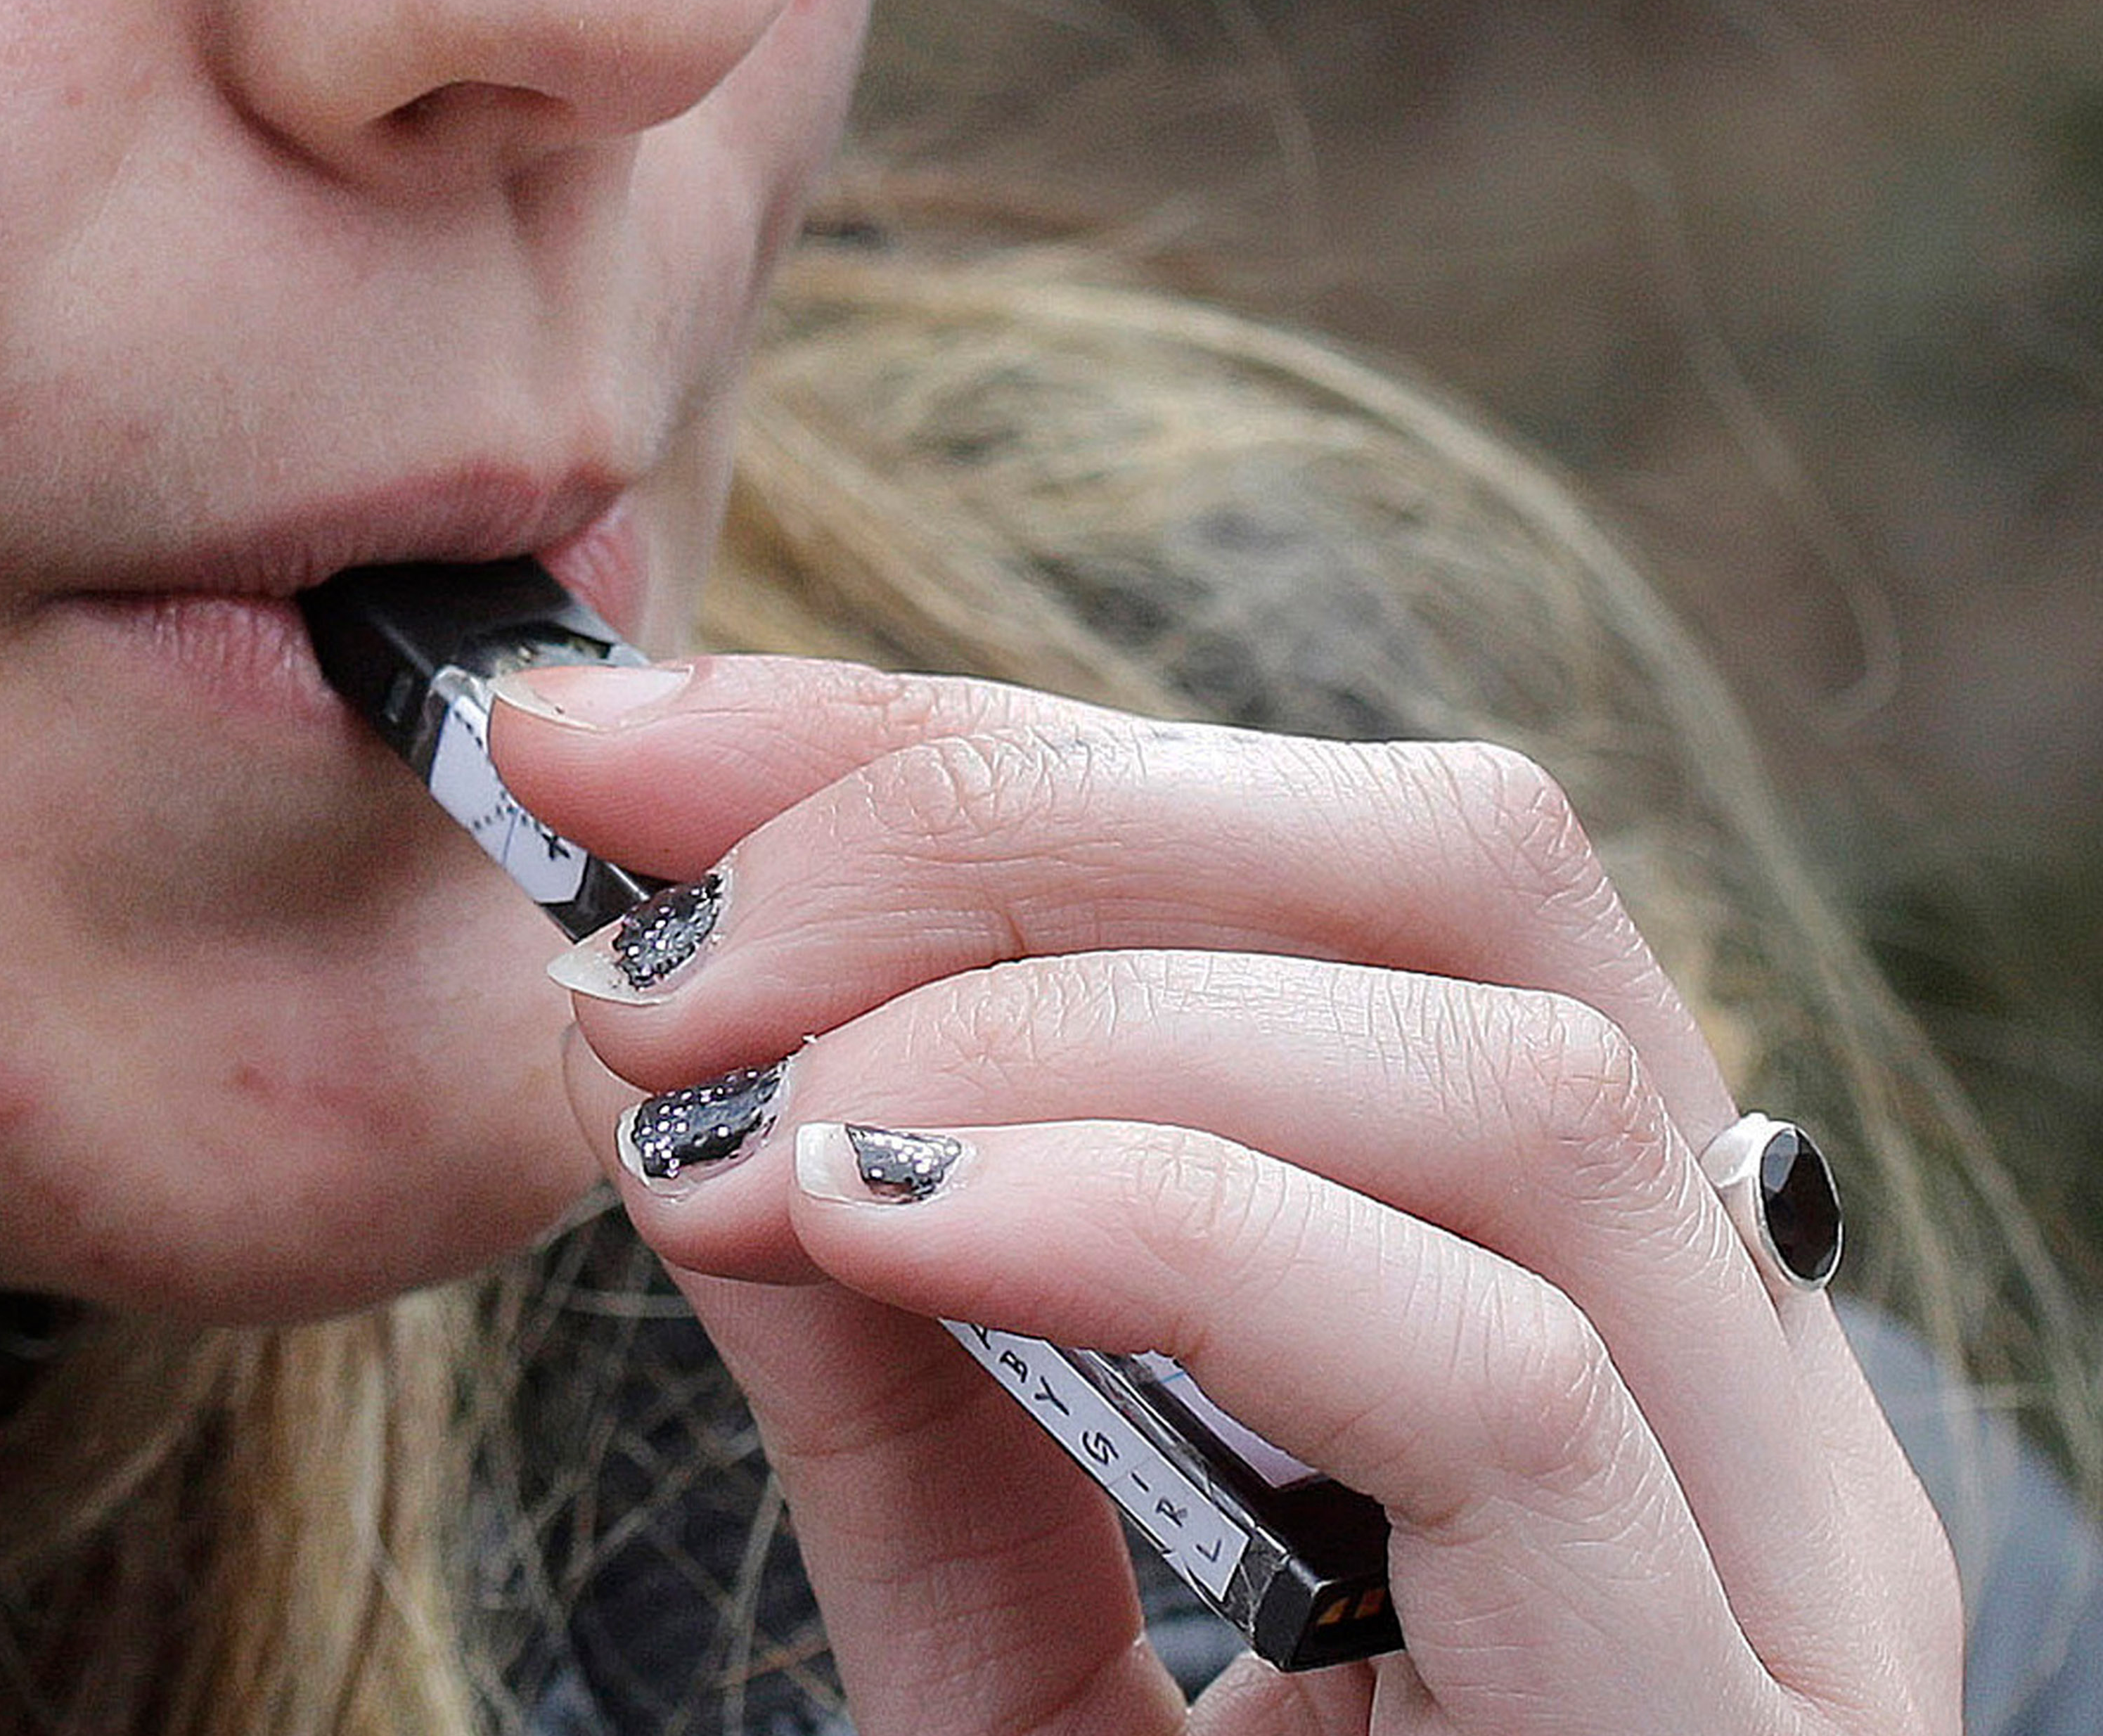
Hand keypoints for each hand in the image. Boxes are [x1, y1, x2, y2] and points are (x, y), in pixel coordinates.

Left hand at [487, 654, 1959, 1734]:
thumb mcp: (997, 1642)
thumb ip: (897, 1370)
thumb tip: (695, 1078)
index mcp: (1568, 1300)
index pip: (1320, 854)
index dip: (945, 744)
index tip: (605, 750)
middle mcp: (1732, 1391)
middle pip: (1461, 870)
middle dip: (998, 817)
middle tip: (649, 926)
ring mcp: (1780, 1573)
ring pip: (1508, 1076)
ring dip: (1050, 1010)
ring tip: (739, 1110)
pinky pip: (1508, 1380)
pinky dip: (1160, 1222)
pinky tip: (881, 1225)